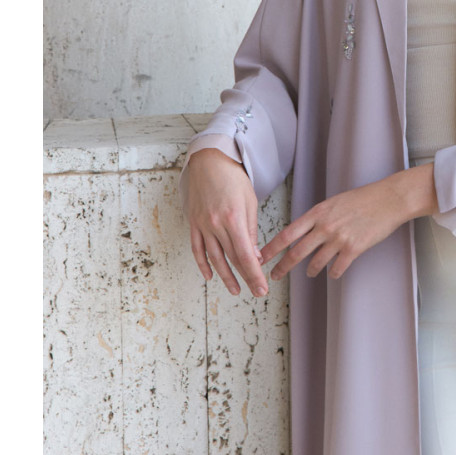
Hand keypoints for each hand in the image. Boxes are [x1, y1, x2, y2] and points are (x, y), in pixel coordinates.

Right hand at [186, 148, 270, 296]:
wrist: (209, 162)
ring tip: (235, 290)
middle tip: (256, 292)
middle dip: (245, 278)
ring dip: (225, 276)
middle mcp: (216, 225)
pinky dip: (203, 264)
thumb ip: (251, 230)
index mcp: (234, 219)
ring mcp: (202, 225)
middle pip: (232, 258)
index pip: (246, 255)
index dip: (254, 274)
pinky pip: (197, 248)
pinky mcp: (193, 223)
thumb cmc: (234, 179)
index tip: (261, 288)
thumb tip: (255, 256)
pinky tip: (210, 275)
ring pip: (214, 257)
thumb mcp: (249, 202)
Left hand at [261, 164, 436, 281]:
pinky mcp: (354, 249)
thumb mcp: (334, 202)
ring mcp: (339, 239)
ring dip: (310, 270)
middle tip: (274, 276)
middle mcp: (325, 227)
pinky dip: (333, 273)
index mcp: (317, 213)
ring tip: (309, 273)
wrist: (388, 200)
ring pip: (316, 263)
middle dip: (283, 267)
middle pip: (297, 252)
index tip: (262, 257)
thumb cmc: (363, 198)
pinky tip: (333, 272)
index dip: (272, 248)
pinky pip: (337, 268)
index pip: (288, 234)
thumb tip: (305, 231)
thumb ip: (318, 217)